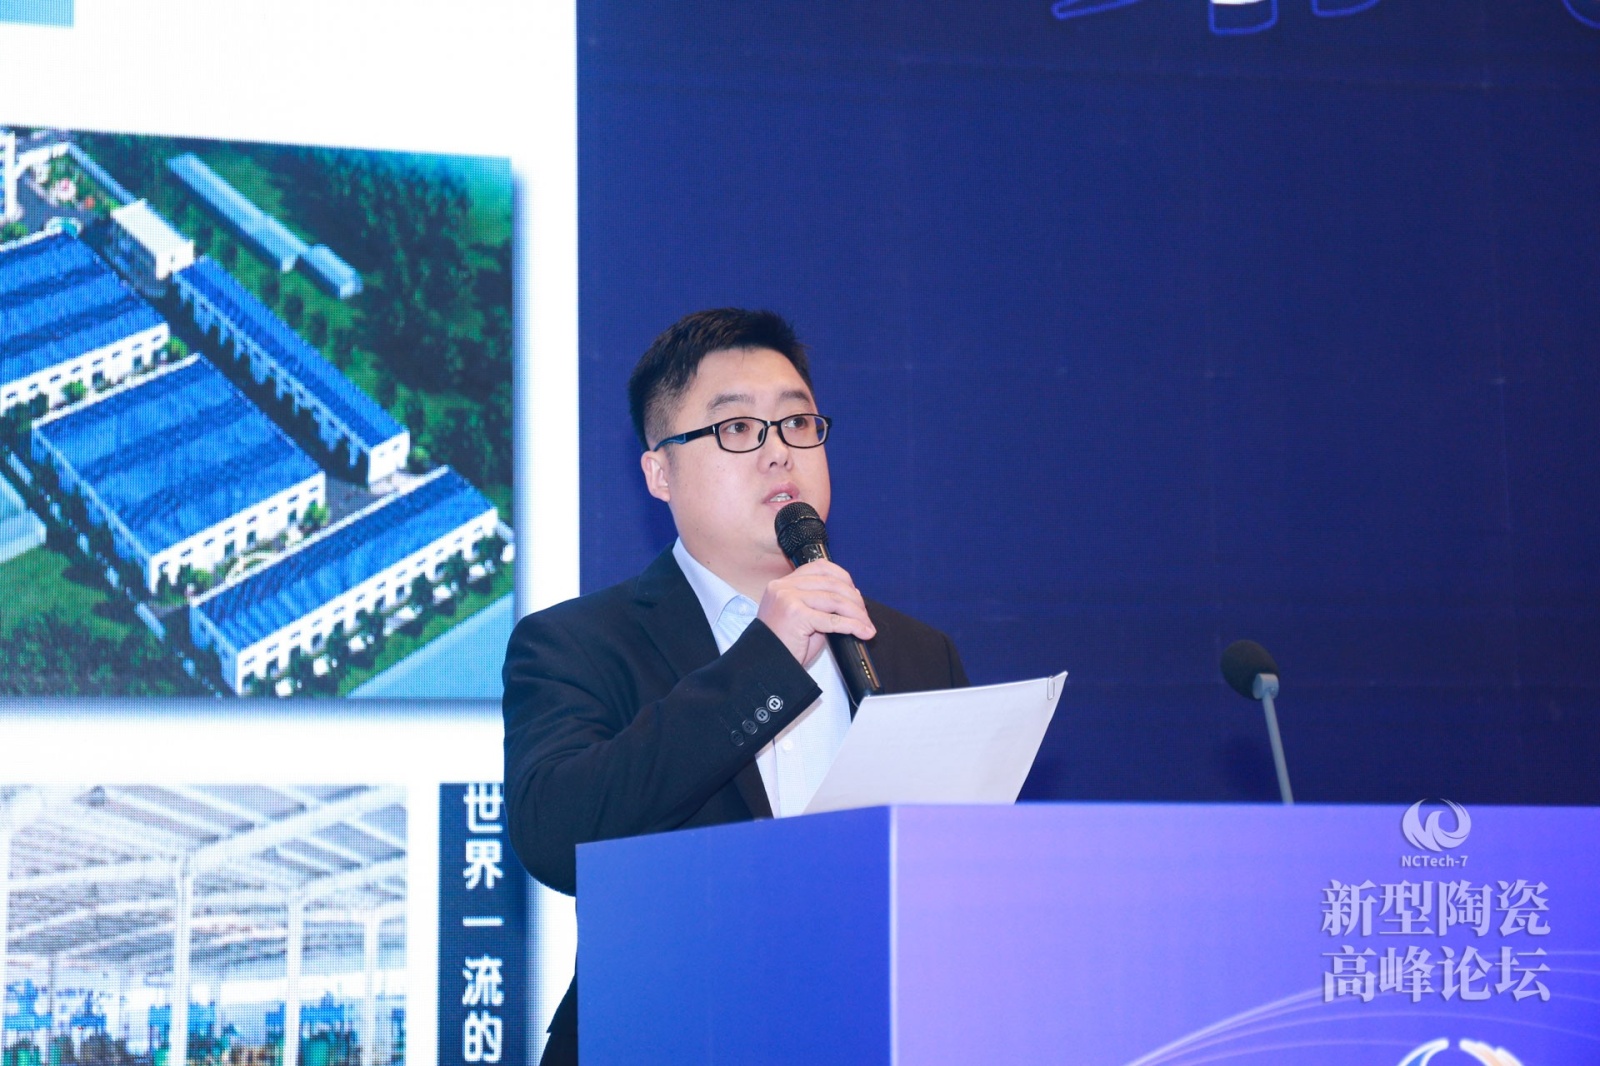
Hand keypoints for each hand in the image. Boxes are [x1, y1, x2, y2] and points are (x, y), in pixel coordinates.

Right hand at [756, 559, 876, 666]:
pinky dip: (853, 625)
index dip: (843, 578)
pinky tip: (863, 632)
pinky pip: (833, 619)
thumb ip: (822, 604)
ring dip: (857, 614)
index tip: (855, 594)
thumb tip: (852, 595)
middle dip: (854, 600)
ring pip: (835, 600)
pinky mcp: (796, 615)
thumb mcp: (803, 617)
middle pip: (831, 583)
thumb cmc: (785, 646)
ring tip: (866, 626)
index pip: (820, 568)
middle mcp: (784, 587)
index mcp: (783, 584)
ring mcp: (788, 599)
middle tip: (865, 616)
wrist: (767, 666)